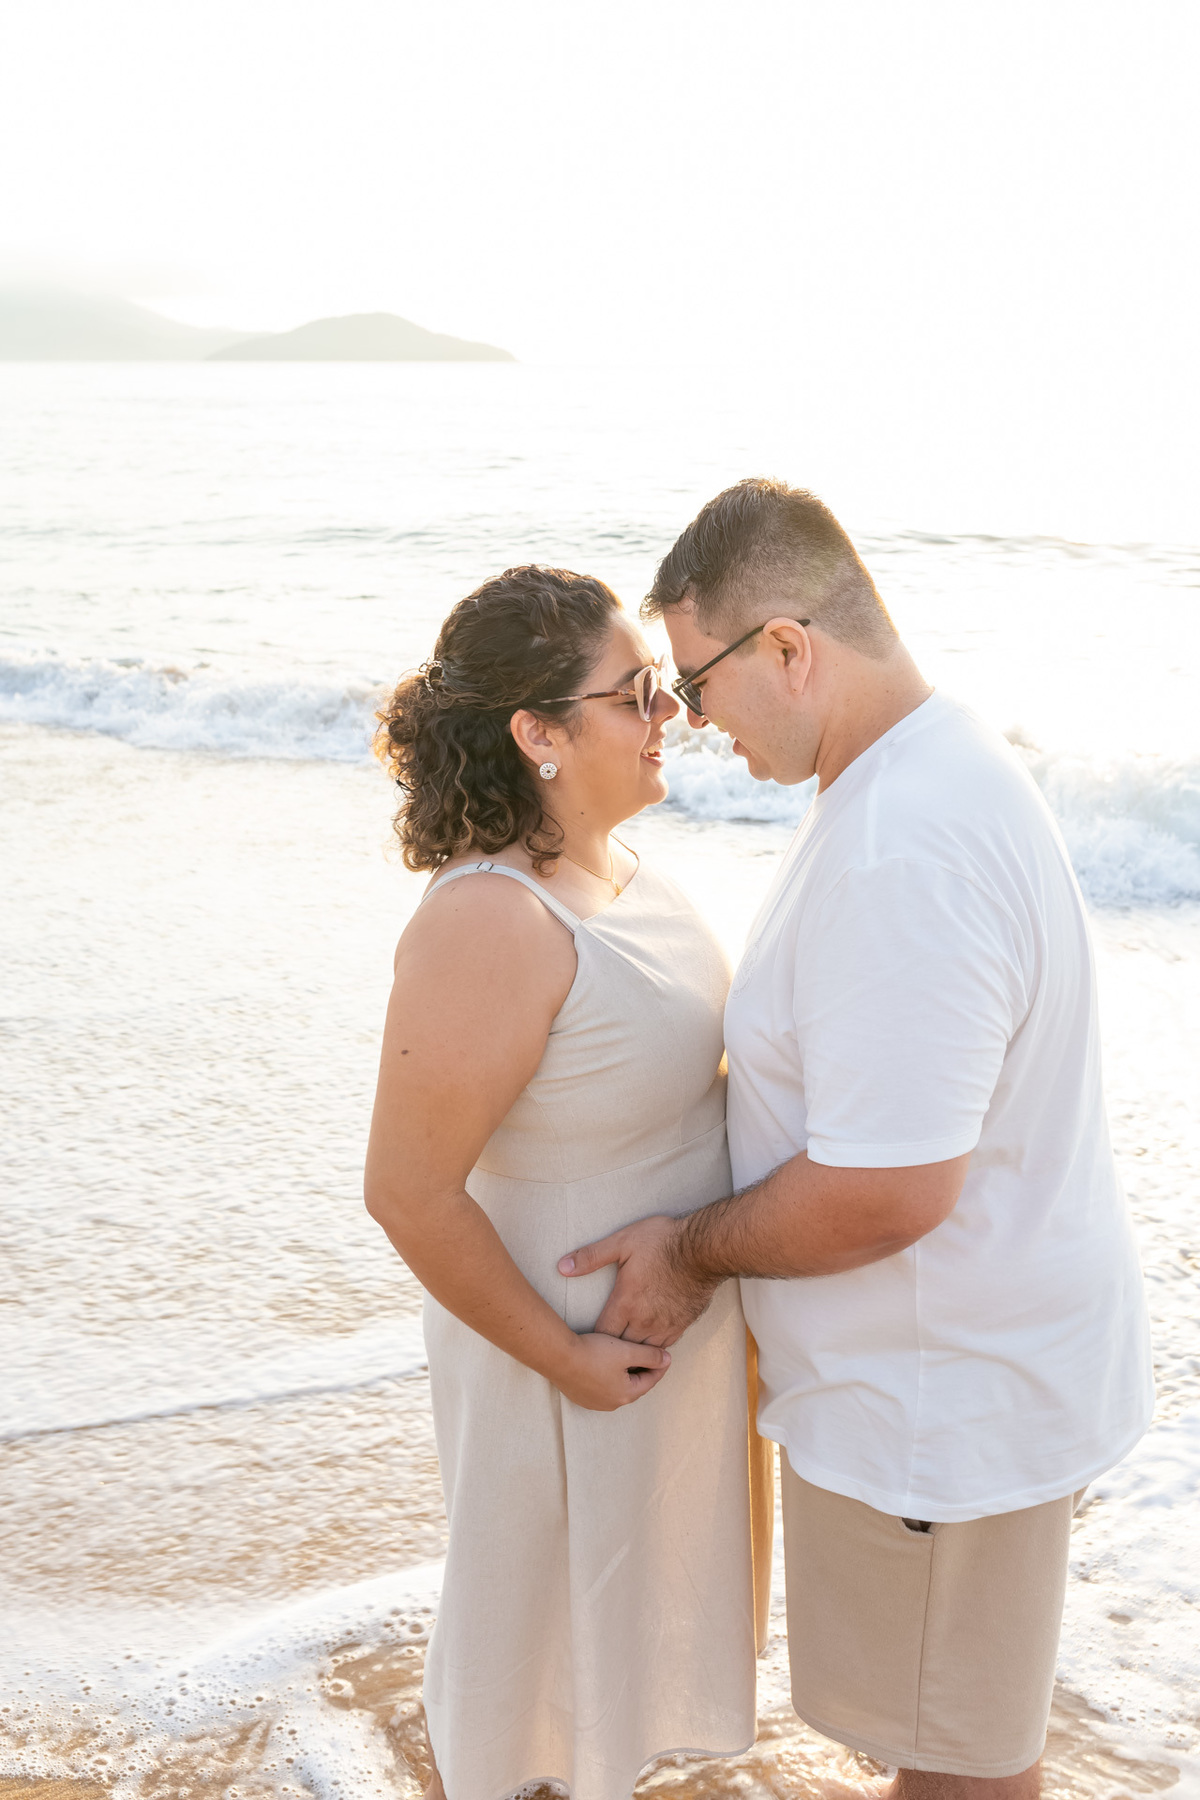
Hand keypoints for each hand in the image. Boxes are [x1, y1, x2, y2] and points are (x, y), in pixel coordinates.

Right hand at [554, 1331, 671, 1410]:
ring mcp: (594, 1403)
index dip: (659, 1366)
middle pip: (634, 1386)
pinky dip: (608, 1379)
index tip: (665, 1356)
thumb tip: (667, 1359)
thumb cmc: (594, 1353)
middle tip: (649, 1358)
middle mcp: (611, 1404)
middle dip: (643, 1372)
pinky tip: (605, 1367)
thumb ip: (649, 1356)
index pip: (650, 1381)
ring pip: (617, 1389)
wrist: (559, 1357)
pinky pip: (601, 1389)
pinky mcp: (580, 1397)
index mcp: (625, 1394)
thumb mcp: (627, 1351)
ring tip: (627, 1361)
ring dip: (625, 1377)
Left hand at [558, 1214, 720, 1346]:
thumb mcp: (623, 1242)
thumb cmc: (663, 1242)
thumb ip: (591, 1256)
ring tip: (623, 1355)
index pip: (602, 1334)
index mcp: (626, 1302)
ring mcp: (665, 1325)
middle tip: (601, 1351)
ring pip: (644, 1351)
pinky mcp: (682, 1324)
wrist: (704, 1249)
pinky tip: (648, 1344)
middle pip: (622, 1348)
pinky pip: (665, 1346)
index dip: (592, 1340)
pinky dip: (654, 1348)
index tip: (586, 1340)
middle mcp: (644, 1320)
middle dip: (611, 1350)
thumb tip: (562, 1267)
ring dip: (633, 1352)